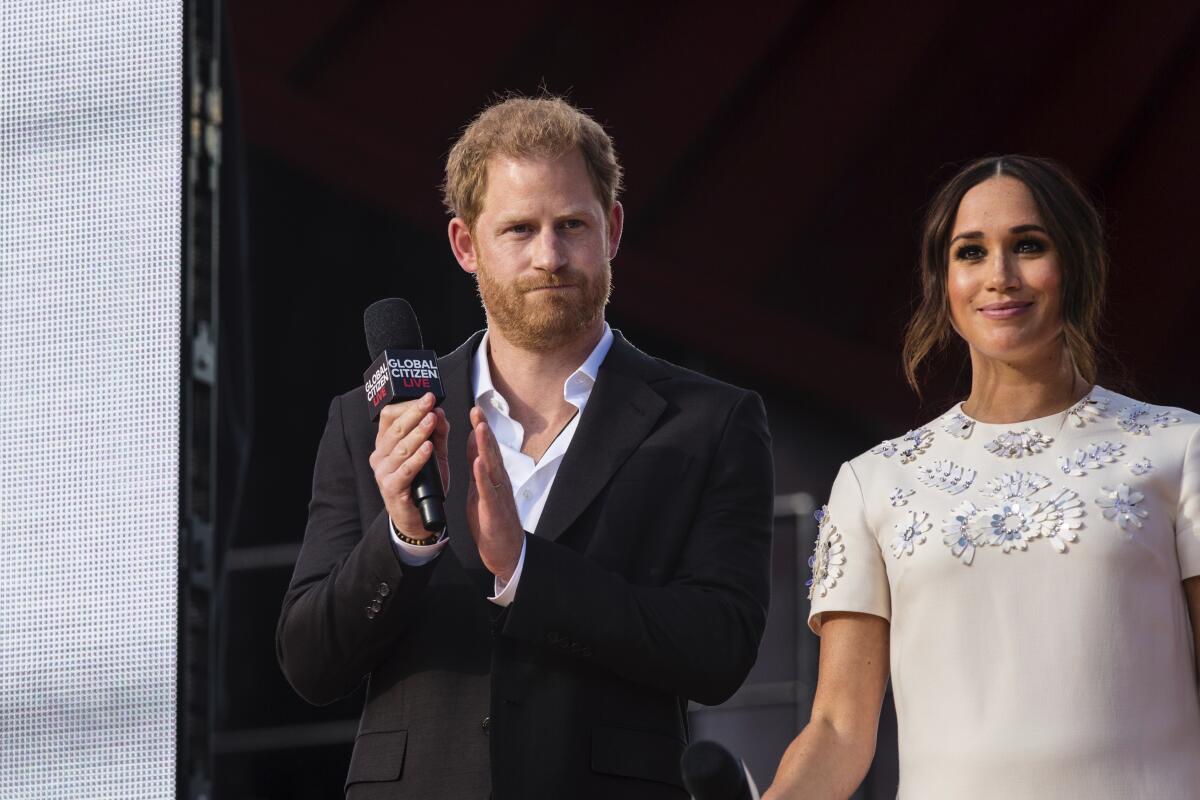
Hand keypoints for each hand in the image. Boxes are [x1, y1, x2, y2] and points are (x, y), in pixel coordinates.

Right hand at [368, 392, 448, 539]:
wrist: (418, 518)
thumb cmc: (423, 484)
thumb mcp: (434, 455)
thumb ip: (437, 434)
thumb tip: (440, 412)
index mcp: (386, 444)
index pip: (389, 416)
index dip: (407, 405)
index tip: (426, 397)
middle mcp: (380, 456)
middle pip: (395, 428)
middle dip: (414, 413)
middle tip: (429, 401)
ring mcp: (383, 472)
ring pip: (401, 447)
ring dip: (418, 432)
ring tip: (432, 420)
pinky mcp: (391, 488)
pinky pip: (406, 469)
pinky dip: (418, 457)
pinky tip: (429, 447)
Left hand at [465, 406, 523, 581]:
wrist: (505, 551)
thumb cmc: (492, 521)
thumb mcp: (481, 488)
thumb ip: (478, 464)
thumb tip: (475, 440)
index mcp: (493, 476)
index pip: (487, 448)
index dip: (481, 428)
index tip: (475, 409)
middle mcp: (498, 481)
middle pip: (492, 451)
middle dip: (484, 430)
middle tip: (477, 410)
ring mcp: (498, 494)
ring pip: (492, 466)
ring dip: (486, 447)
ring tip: (480, 428)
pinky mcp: (493, 510)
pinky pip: (488, 490)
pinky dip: (483, 476)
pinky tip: (478, 464)